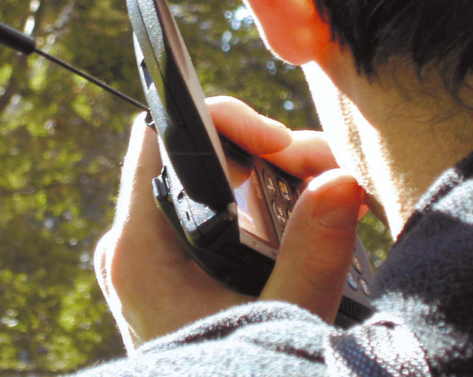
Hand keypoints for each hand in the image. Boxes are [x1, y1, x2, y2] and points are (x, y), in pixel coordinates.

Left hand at [94, 97, 363, 350]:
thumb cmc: (227, 374)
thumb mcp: (282, 320)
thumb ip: (311, 254)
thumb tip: (341, 182)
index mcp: (138, 248)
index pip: (159, 138)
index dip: (222, 121)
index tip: (280, 144)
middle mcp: (132, 242)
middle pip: (189, 155)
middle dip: (262, 150)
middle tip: (320, 169)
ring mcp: (147, 254)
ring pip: (202, 179)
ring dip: (266, 175)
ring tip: (324, 188)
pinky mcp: (166, 267)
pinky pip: (205, 209)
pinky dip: (252, 202)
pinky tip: (298, 215)